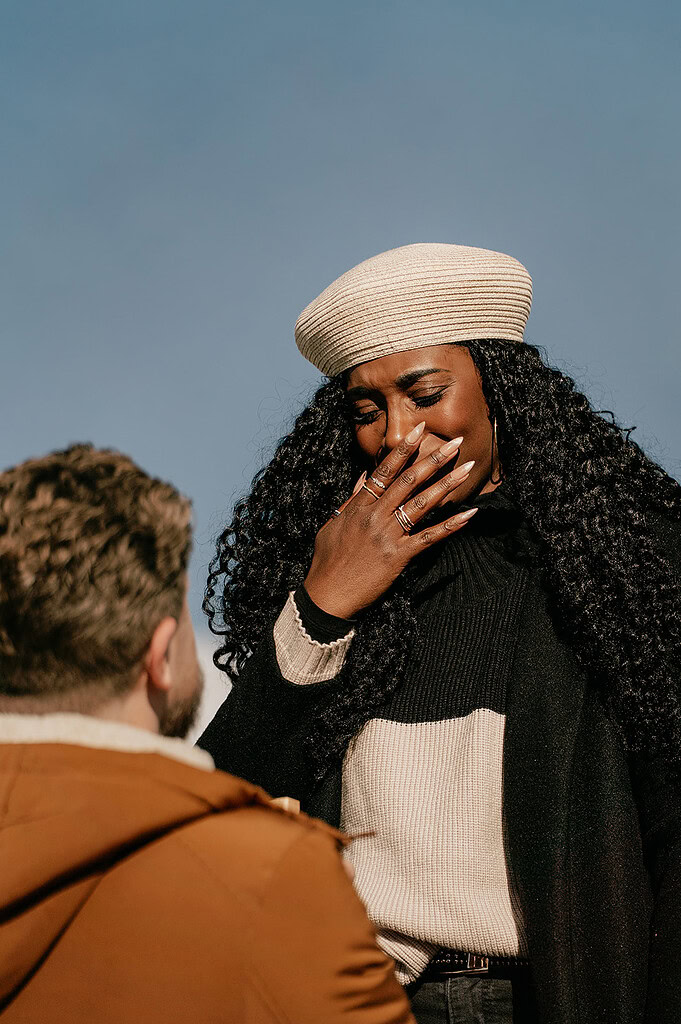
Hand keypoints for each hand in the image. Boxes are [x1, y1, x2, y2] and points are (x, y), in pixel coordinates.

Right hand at [303, 422, 477, 618]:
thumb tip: (363, 476)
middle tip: (454, 442)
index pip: (384, 471)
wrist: (327, 595)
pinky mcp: (398, 556)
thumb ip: (350, 500)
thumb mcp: (332, 525)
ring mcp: (387, 536)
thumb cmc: (327, 562)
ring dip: (447, 484)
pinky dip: (451, 525)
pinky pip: (429, 537)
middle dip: (433, 459)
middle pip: (407, 481)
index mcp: (358, 507)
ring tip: (467, 468)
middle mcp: (374, 516)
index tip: (418, 430)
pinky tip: (469, 514)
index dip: (403, 449)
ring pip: (421, 503)